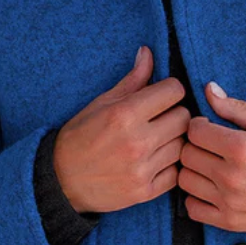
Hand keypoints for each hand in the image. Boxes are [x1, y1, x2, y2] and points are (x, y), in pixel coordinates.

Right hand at [52, 46, 190, 213]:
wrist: (61, 181)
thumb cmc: (80, 137)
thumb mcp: (101, 103)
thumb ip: (131, 81)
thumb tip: (148, 52)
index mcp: (124, 114)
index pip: (174, 91)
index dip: (170, 90)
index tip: (162, 96)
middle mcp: (136, 142)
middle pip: (184, 118)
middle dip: (176, 114)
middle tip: (162, 119)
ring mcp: (142, 169)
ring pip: (183, 146)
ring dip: (175, 141)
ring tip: (159, 140)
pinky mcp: (145, 191)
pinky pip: (177, 173)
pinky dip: (171, 167)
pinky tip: (157, 161)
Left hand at [178, 82, 245, 232]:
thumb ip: (237, 107)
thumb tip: (209, 90)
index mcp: (242, 148)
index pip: (194, 132)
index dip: (199, 125)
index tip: (208, 128)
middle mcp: (231, 176)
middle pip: (186, 155)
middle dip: (194, 146)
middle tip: (208, 147)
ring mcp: (228, 201)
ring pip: (185, 180)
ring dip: (192, 171)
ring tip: (208, 167)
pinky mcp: (227, 220)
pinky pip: (192, 208)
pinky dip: (195, 198)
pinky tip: (209, 189)